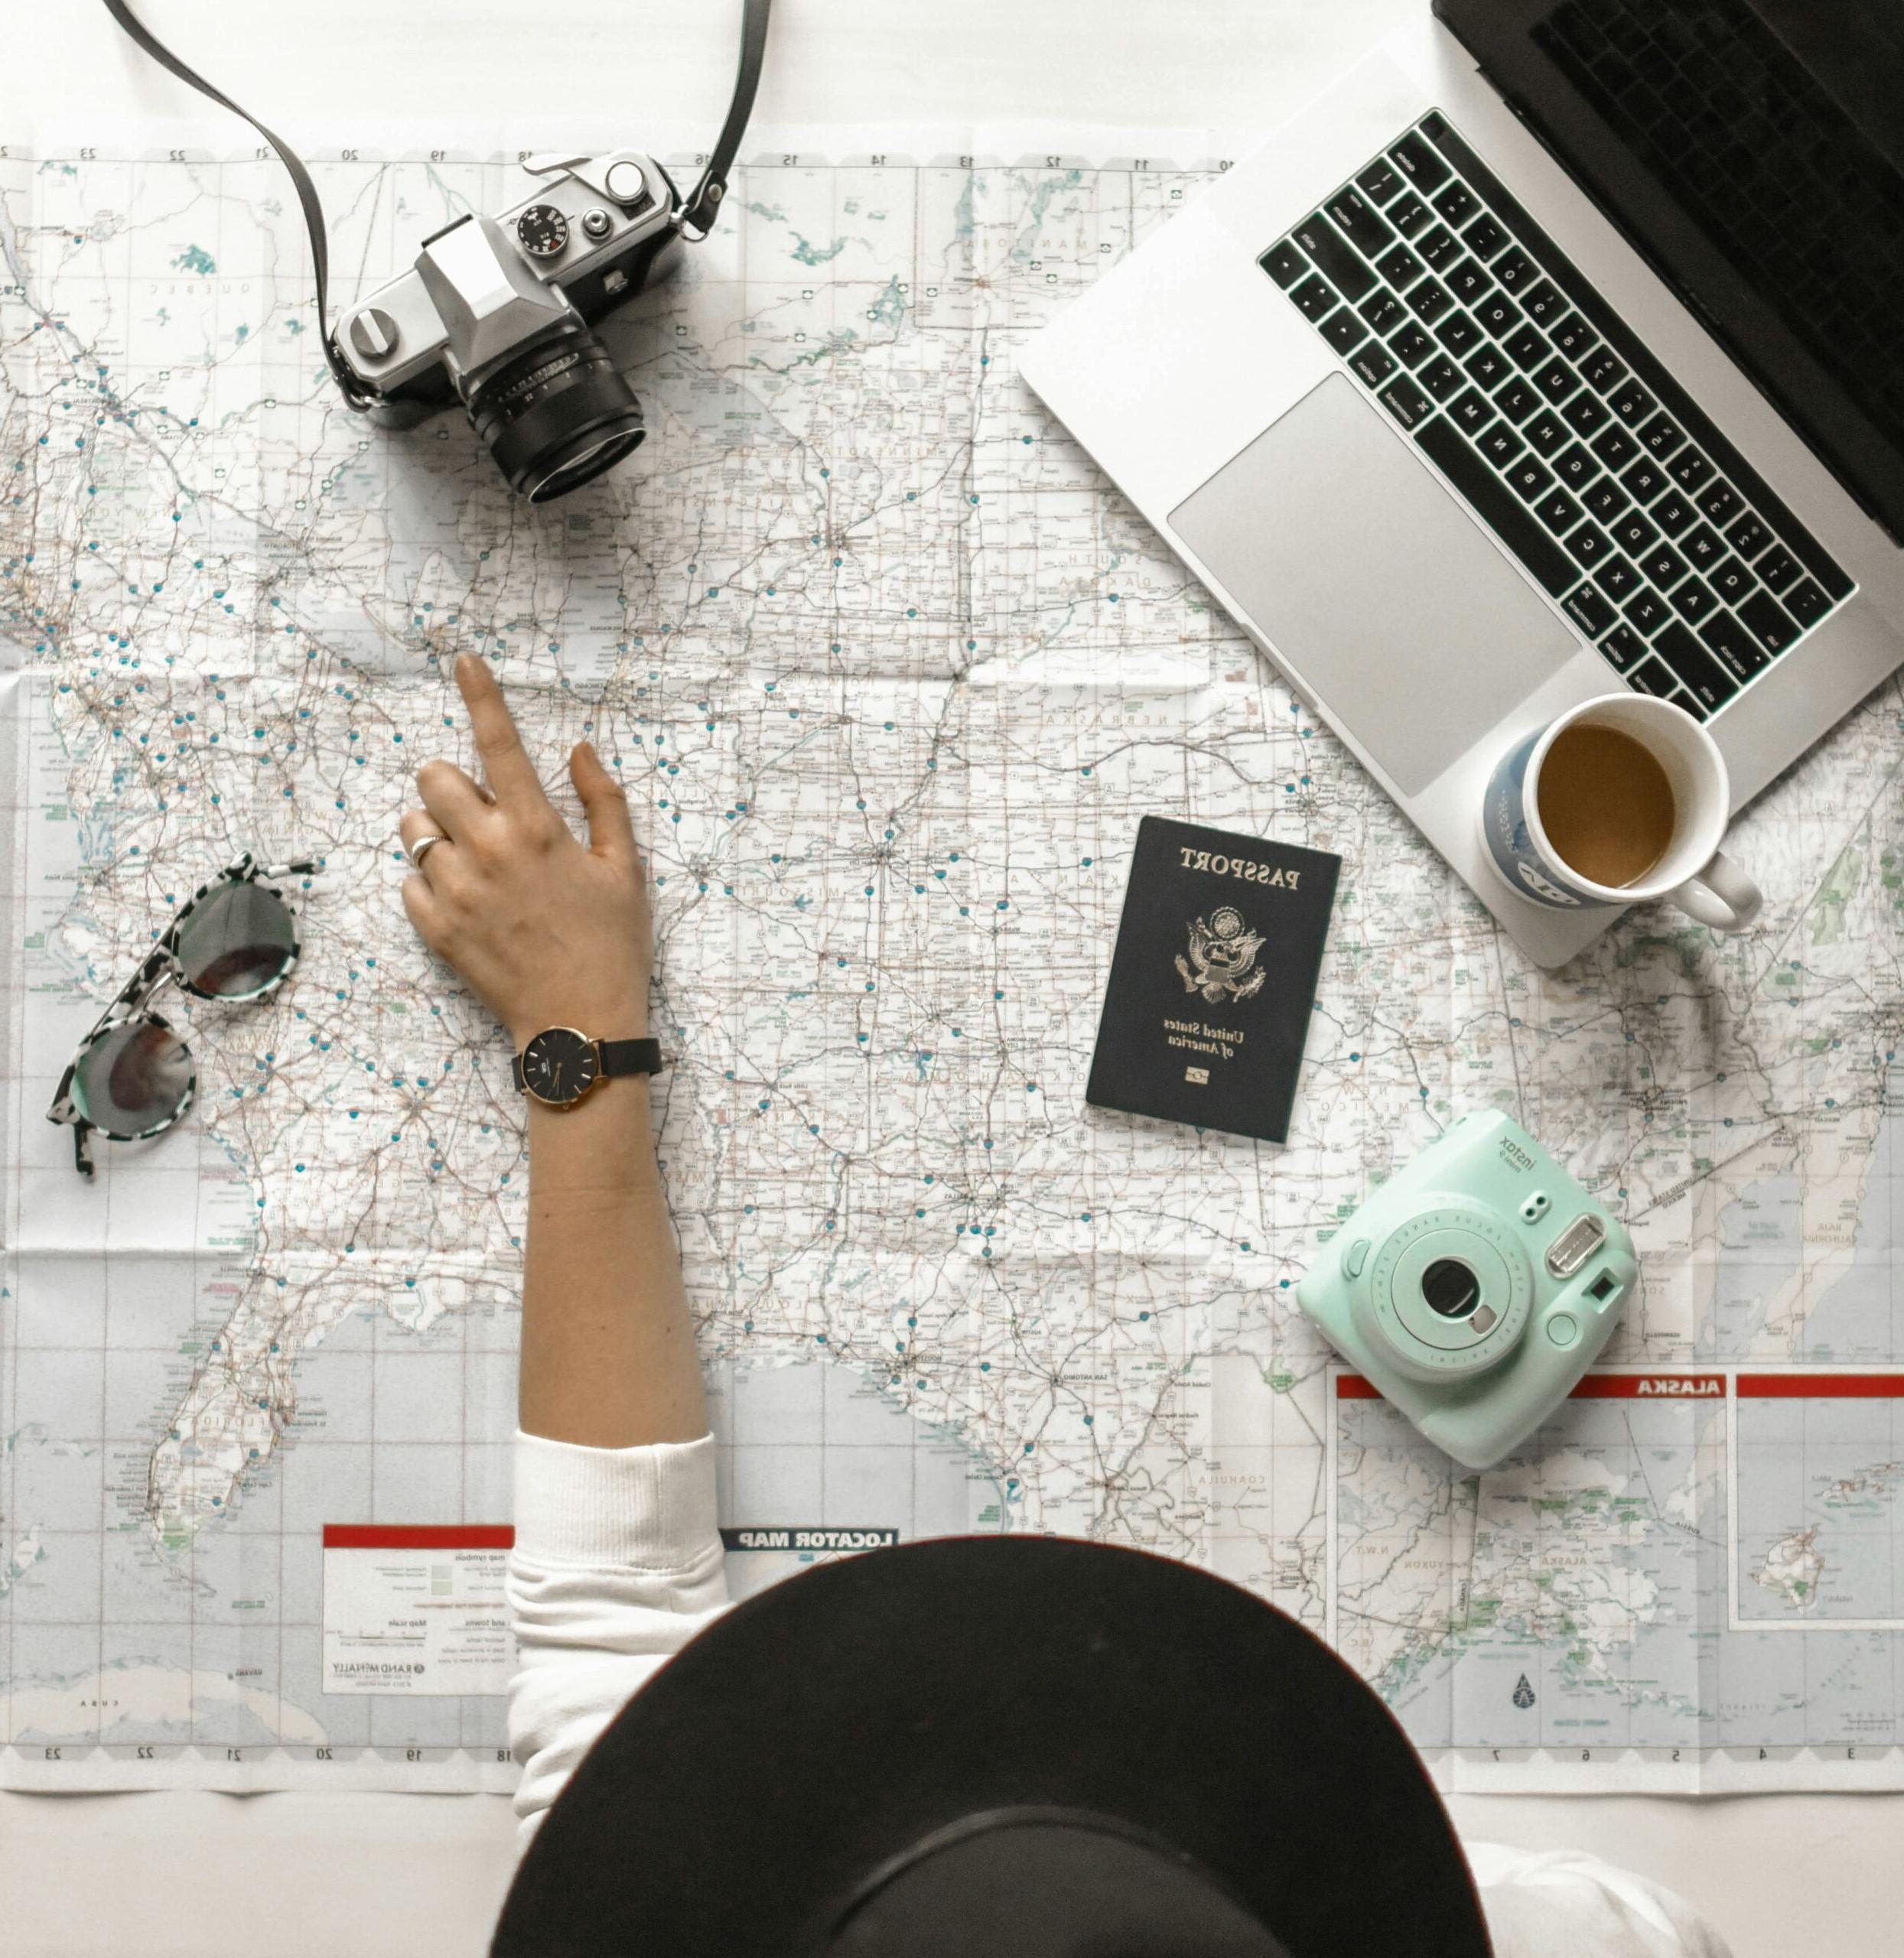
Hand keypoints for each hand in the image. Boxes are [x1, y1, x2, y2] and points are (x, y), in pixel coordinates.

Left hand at [400, 655, 650, 1049]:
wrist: (580, 1024)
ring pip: (413, 829)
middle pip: (432, 778)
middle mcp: (488, 852)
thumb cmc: (611, 944)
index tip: (463, 659)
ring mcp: (456, 892)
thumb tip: (578, 749)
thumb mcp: (625, 869)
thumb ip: (603, 802)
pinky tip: (466, 903)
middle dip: (451, 784)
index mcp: (537, 829)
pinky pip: (409, 883)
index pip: (499, 744)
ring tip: (473, 862)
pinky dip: (430, 884)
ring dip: (436, 833)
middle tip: (481, 813)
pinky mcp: (435, 929)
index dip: (481, 694)